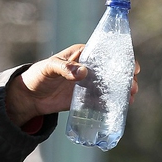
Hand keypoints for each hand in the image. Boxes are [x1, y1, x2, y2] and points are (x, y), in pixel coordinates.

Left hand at [5, 44, 140, 126]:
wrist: (29, 97)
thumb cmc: (37, 76)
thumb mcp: (49, 68)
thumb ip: (64, 68)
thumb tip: (83, 72)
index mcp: (82, 54)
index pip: (105, 53)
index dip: (121, 58)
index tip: (132, 67)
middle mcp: (88, 67)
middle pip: (112, 70)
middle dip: (125, 77)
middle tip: (133, 87)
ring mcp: (88, 83)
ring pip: (110, 85)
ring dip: (122, 90)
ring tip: (130, 98)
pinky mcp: (85, 98)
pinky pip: (102, 100)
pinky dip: (112, 103)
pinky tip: (121, 107)